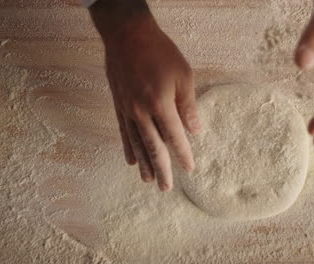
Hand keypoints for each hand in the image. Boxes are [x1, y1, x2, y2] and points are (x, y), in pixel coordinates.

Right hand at [90, 2, 199, 191]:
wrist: (128, 35)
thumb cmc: (160, 52)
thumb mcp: (183, 76)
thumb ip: (188, 106)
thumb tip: (195, 131)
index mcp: (160, 104)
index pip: (174, 137)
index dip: (183, 154)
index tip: (189, 169)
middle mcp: (141, 112)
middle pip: (153, 147)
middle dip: (161, 168)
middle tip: (165, 188)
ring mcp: (127, 110)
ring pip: (137, 143)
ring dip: (144, 164)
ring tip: (149, 180)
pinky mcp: (119, 105)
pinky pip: (124, 132)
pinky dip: (128, 147)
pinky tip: (131, 160)